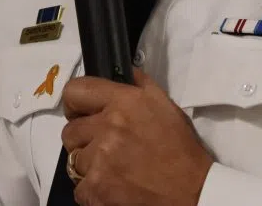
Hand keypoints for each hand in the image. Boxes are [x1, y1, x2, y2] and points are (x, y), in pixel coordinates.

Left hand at [60, 68, 214, 205]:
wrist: (192, 190)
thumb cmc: (180, 147)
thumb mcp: (165, 105)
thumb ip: (140, 84)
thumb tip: (124, 72)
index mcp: (124, 102)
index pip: (75, 91)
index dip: (75, 104)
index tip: (81, 114)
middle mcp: (108, 127)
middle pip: (69, 131)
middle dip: (83, 139)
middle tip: (103, 147)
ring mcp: (100, 159)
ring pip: (74, 160)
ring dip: (90, 165)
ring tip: (113, 168)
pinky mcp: (97, 188)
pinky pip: (79, 187)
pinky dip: (92, 190)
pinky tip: (112, 186)